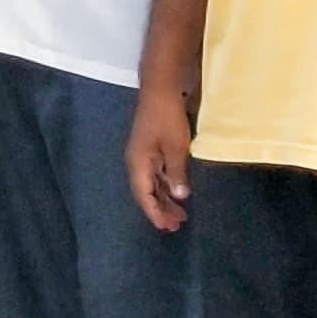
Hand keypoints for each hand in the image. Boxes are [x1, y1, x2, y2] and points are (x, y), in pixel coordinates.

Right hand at [126, 85, 194, 233]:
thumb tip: (180, 196)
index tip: (166, 227)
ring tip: (179, 212)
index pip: (143, 195)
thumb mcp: (176, 148)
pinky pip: (155, 172)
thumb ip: (177, 173)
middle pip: (145, 191)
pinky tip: (176, 190)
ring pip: (151, 182)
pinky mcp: (150, 146)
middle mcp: (136, 161)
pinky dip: (165, 184)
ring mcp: (143, 153)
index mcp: (138, 163)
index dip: (154, 212)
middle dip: (159, 209)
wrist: (160, 89)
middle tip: (176, 225)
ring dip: (163, 198)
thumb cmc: (167, 119)